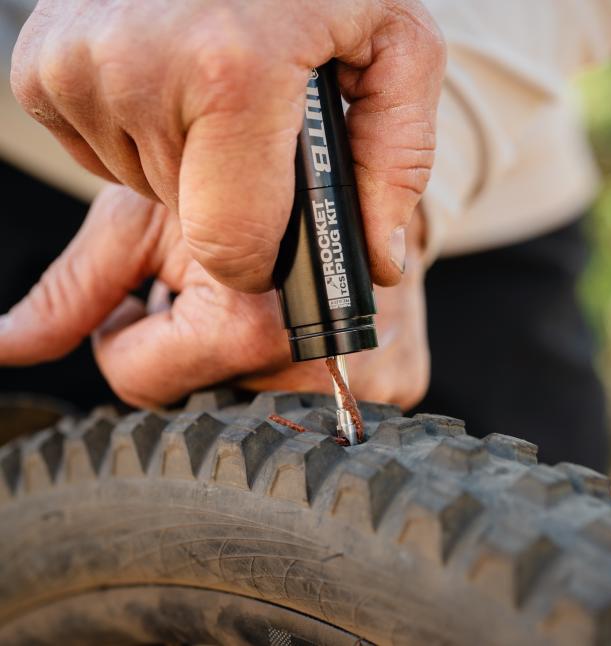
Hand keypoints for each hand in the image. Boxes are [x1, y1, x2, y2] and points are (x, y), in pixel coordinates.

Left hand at [0, 185, 430, 408]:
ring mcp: (370, 379)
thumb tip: (3, 348)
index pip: (138, 379)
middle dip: (193, 350)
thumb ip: (75, 290)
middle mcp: (315, 364)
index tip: (161, 291)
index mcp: (250, 326)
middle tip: (221, 290)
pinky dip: (300, 368)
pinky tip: (311, 318)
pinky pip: (322, 403)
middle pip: (199, 398)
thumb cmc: (254, 181)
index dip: (134, 331)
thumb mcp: (151, 220)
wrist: (366, 166)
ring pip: (256, 403)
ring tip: (266, 299)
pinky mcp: (405, 381)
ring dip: (243, 360)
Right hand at [10, 0, 444, 290]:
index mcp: (233, 70)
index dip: (265, 257)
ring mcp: (79, 64)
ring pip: (146, 187)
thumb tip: (378, 262)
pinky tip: (179, 84)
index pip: (231, 243)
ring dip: (191, 163)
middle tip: (263, 128)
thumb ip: (395, 164)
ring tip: (222, 93)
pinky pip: (101, 152)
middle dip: (235, 196)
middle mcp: (139, 67)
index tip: (283, 235)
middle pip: (190, 220)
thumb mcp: (397, 50)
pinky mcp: (42, 64)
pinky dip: (146, 134)